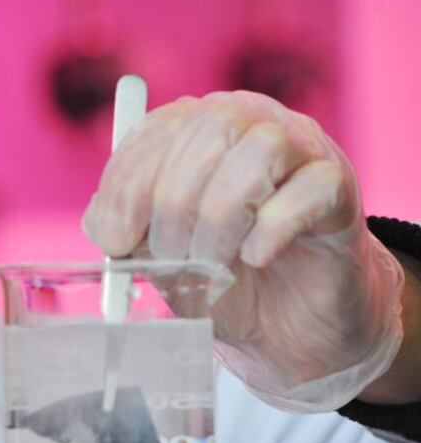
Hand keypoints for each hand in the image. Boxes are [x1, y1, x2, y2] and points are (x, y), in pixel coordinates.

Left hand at [82, 90, 404, 411]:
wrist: (288, 322)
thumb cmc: (218, 276)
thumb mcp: (155, 254)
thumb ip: (121, 231)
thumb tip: (104, 225)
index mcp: (197, 126)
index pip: (158, 129)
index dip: (128, 186)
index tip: (114, 241)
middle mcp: (250, 120)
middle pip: (205, 134)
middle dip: (173, 208)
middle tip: (171, 258)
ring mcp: (301, 148)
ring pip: (258, 154)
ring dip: (220, 221)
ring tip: (212, 262)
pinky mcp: (338, 187)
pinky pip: (307, 191)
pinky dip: (270, 231)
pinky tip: (255, 257)